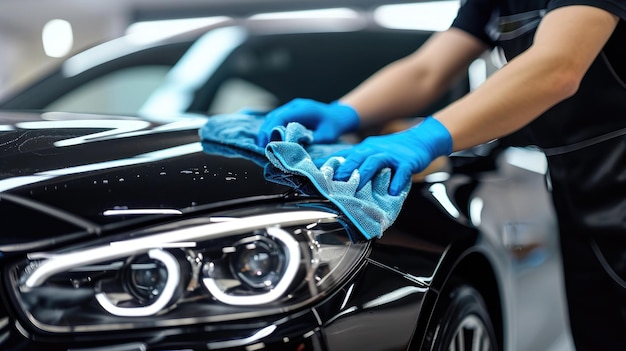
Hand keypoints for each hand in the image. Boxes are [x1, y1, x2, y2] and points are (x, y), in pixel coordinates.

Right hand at [256, 98, 359, 146]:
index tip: (268, 144)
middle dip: (265, 132)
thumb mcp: (326, 136)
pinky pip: (277, 120)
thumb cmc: (334, 126)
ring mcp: (292, 108)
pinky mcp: (290, 113)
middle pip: (273, 117)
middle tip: (262, 149)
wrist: (339, 116)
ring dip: (267, 131)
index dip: (271, 130)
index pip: (281, 117)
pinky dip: (271, 130)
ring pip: (272, 118)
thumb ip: (311, 141)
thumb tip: (295, 149)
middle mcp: (295, 106)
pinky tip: (270, 141)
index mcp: (303, 109)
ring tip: (264, 147)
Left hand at [315, 116, 451, 194]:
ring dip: (365, 174)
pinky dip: (397, 181)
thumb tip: (333, 174)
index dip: (328, 162)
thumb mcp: (370, 152)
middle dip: (345, 169)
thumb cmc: (392, 151)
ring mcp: (391, 155)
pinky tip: (393, 191)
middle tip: (334, 181)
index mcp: (363, 150)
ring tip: (358, 187)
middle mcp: (374, 150)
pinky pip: (402, 171)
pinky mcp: (407, 162)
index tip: (311, 171)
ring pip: (375, 162)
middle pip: (356, 157)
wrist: (420, 140)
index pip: (342, 155)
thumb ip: (354, 161)